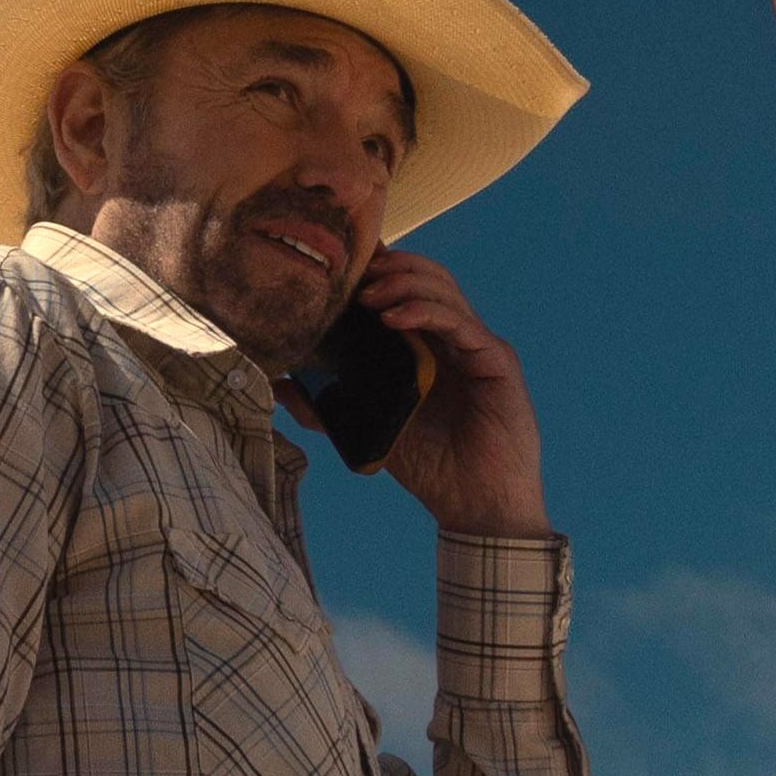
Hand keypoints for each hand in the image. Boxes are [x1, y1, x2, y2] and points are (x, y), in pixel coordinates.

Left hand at [350, 249, 547, 537]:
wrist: (476, 506)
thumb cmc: (431, 468)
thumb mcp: (369, 427)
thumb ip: (328, 405)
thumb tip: (279, 385)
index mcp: (428, 345)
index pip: (404, 289)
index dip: (374, 272)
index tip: (336, 273)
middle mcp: (454, 338)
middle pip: (425, 276)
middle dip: (387, 268)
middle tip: (351, 281)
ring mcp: (477, 346)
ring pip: (443, 290)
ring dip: (402, 283)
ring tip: (366, 297)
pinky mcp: (496, 361)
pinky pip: (460, 323)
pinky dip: (426, 311)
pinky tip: (393, 318)